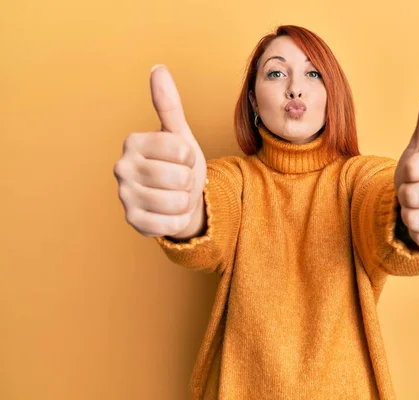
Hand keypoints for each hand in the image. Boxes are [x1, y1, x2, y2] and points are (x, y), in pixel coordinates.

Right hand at [113, 65, 207, 238]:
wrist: (178, 199)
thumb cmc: (178, 164)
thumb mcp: (179, 134)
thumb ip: (169, 104)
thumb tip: (158, 68)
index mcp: (133, 142)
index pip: (181, 151)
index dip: (191, 157)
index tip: (182, 158)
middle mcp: (122, 167)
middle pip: (179, 178)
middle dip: (189, 181)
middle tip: (179, 179)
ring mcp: (124, 196)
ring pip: (176, 202)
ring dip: (185, 201)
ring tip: (176, 194)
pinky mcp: (132, 221)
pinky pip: (170, 224)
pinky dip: (179, 220)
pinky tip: (170, 212)